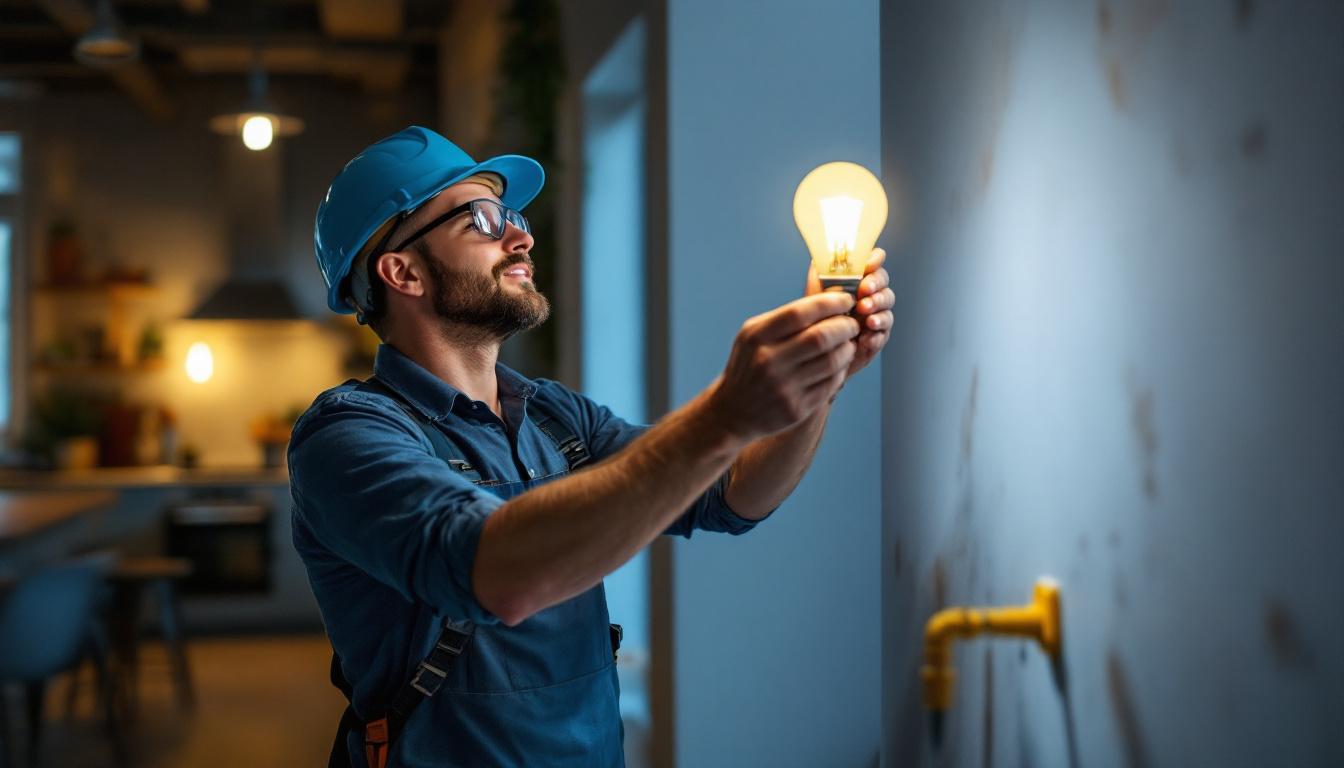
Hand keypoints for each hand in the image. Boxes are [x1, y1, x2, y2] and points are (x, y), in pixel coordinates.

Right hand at [710, 292, 859, 440]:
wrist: (734, 410)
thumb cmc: (751, 364)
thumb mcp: (754, 335)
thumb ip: (787, 317)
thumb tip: (831, 296)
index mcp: (757, 337)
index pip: (799, 313)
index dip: (829, 303)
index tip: (846, 300)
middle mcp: (768, 361)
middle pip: (820, 337)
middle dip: (845, 326)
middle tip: (852, 324)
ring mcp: (783, 387)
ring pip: (831, 361)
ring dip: (847, 348)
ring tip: (848, 343)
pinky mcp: (796, 408)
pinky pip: (831, 384)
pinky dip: (841, 370)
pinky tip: (838, 364)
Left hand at [806, 247, 892, 376]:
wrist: (816, 351)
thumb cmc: (817, 317)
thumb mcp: (815, 290)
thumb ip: (822, 269)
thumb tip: (826, 248)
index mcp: (858, 277)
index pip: (874, 261)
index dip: (874, 260)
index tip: (868, 265)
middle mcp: (870, 292)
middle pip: (884, 282)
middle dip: (876, 285)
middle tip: (864, 292)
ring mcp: (876, 313)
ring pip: (887, 306)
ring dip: (878, 309)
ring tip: (867, 320)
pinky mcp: (878, 335)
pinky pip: (884, 333)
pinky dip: (876, 335)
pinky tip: (865, 339)